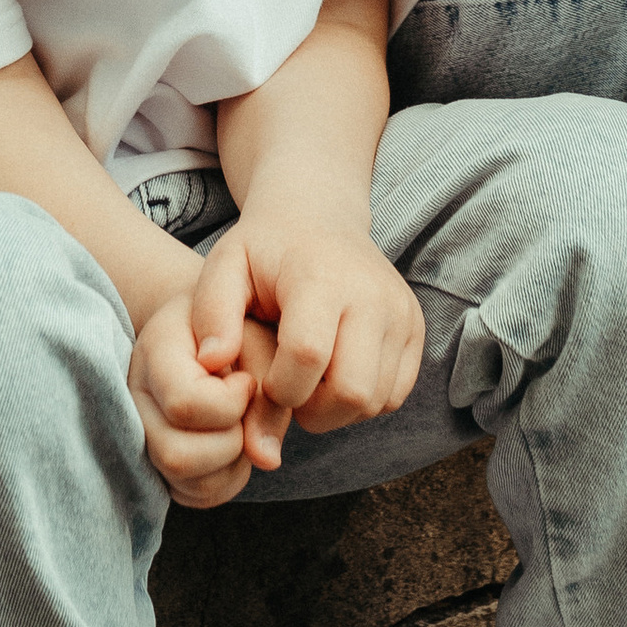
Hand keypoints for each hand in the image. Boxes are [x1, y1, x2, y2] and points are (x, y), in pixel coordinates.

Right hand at [128, 289, 282, 508]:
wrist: (217, 330)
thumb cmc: (241, 328)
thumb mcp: (260, 338)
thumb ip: (267, 388)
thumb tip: (266, 459)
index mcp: (155, 350)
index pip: (184, 403)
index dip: (231, 402)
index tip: (246, 380)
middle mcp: (134, 395)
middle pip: (176, 455)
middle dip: (230, 441)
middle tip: (245, 409)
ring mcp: (140, 432)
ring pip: (186, 482)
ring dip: (232, 462)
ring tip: (242, 423)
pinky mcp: (157, 461)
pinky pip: (194, 495)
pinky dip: (226, 478)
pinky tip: (233, 441)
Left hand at [189, 209, 424, 443]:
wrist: (317, 216)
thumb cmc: (264, 251)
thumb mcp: (224, 268)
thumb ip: (211, 315)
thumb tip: (212, 364)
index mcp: (320, 277)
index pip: (307, 356)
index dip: (279, 388)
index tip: (263, 380)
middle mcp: (372, 293)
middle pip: (351, 391)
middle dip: (312, 411)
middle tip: (288, 392)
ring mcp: (401, 311)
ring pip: (376, 401)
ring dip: (336, 411)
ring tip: (308, 383)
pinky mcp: (415, 327)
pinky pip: (396, 394)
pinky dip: (364, 402)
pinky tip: (334, 377)